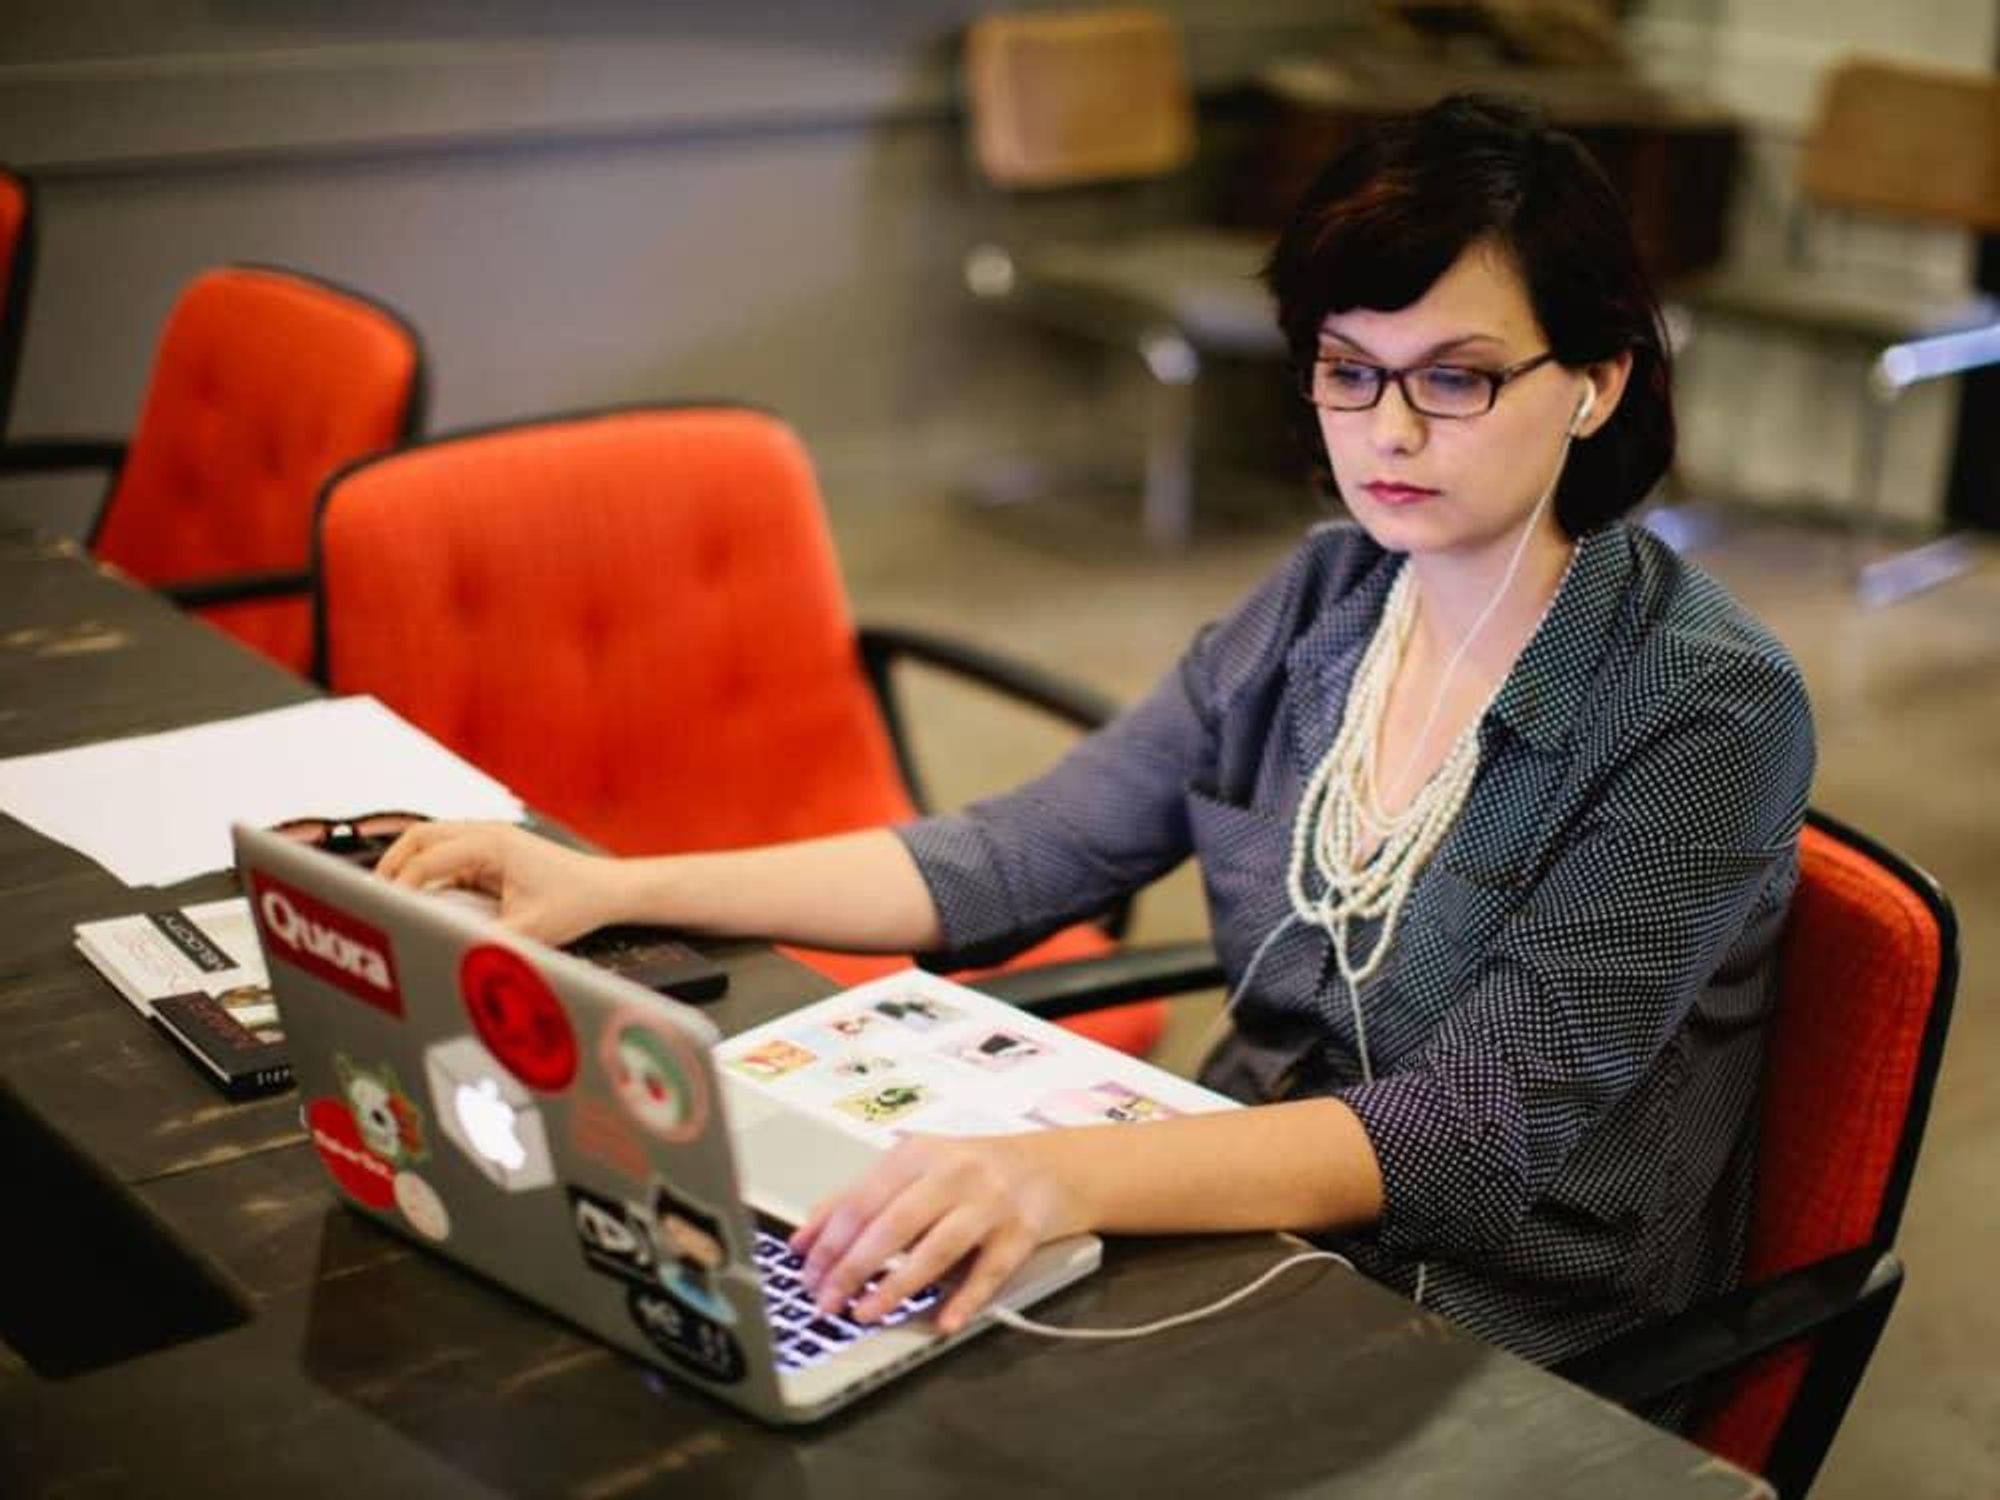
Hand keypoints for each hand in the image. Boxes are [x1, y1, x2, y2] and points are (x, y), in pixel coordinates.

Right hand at [374, 821, 629, 944]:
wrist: (606, 890)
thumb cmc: (576, 902)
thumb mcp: (528, 932)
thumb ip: (482, 944)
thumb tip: (445, 956)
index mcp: (492, 844)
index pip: (427, 858)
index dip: (400, 885)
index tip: (383, 912)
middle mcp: (486, 835)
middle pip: (419, 837)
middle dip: (390, 865)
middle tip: (372, 899)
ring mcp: (487, 842)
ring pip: (429, 843)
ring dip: (406, 867)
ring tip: (386, 901)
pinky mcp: (490, 855)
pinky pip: (446, 858)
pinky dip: (425, 875)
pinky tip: (418, 902)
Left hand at [791, 1133, 1089, 1334]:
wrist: (1051, 1167)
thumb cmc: (971, 1172)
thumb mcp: (914, 1171)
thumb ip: (858, 1200)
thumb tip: (803, 1240)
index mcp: (918, 1153)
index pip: (862, 1200)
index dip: (830, 1242)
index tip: (806, 1276)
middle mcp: (954, 1172)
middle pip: (894, 1223)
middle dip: (853, 1267)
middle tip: (827, 1303)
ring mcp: (991, 1202)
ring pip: (938, 1248)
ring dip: (898, 1286)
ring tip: (865, 1314)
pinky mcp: (1022, 1232)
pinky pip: (990, 1271)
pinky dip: (965, 1299)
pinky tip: (942, 1322)